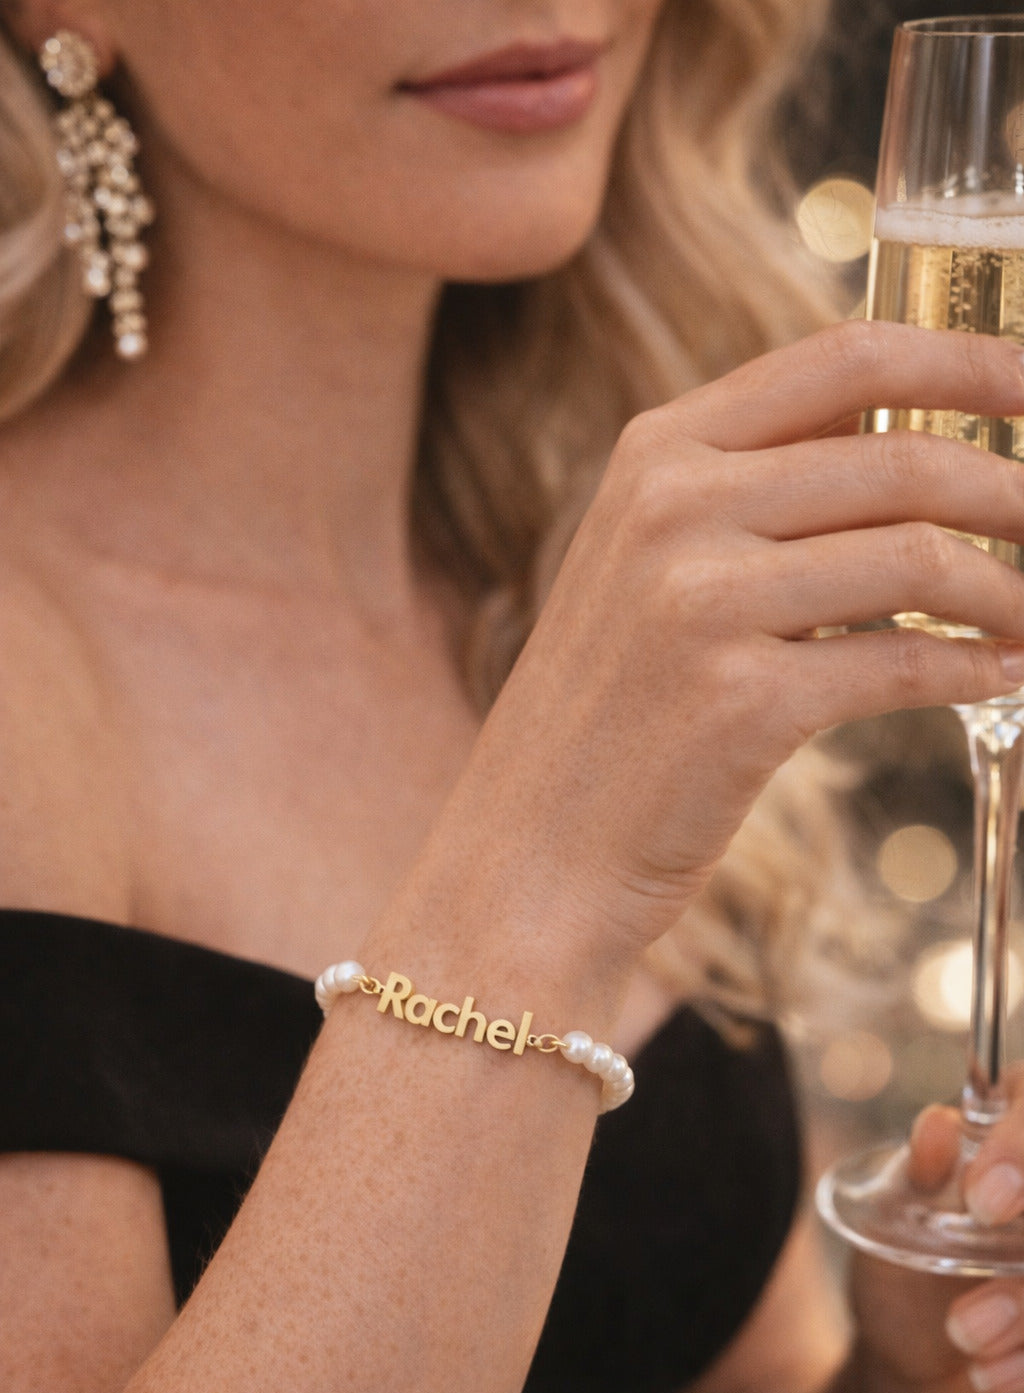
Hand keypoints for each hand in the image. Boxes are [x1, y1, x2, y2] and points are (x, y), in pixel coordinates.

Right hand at [444, 320, 1023, 975]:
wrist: (530, 849)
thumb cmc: (609, 712)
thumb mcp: (651, 569)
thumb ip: (752, 497)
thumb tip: (911, 458)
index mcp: (657, 453)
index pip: (841, 358)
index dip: (963, 360)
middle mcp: (673, 507)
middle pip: (901, 458)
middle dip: (1015, 491)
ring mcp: (701, 601)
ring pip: (918, 557)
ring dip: (1009, 588)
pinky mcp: (740, 699)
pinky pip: (901, 663)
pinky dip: (973, 668)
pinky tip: (1000, 675)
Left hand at [850, 1083, 1023, 1392]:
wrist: (919, 1385)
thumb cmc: (908, 1285)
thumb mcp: (891, 1230)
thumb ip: (916, 1177)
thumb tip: (938, 1129)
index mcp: (1013, 1141)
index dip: (1022, 1144)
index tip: (983, 1199)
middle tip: (981, 1251)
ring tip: (964, 1334)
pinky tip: (990, 1374)